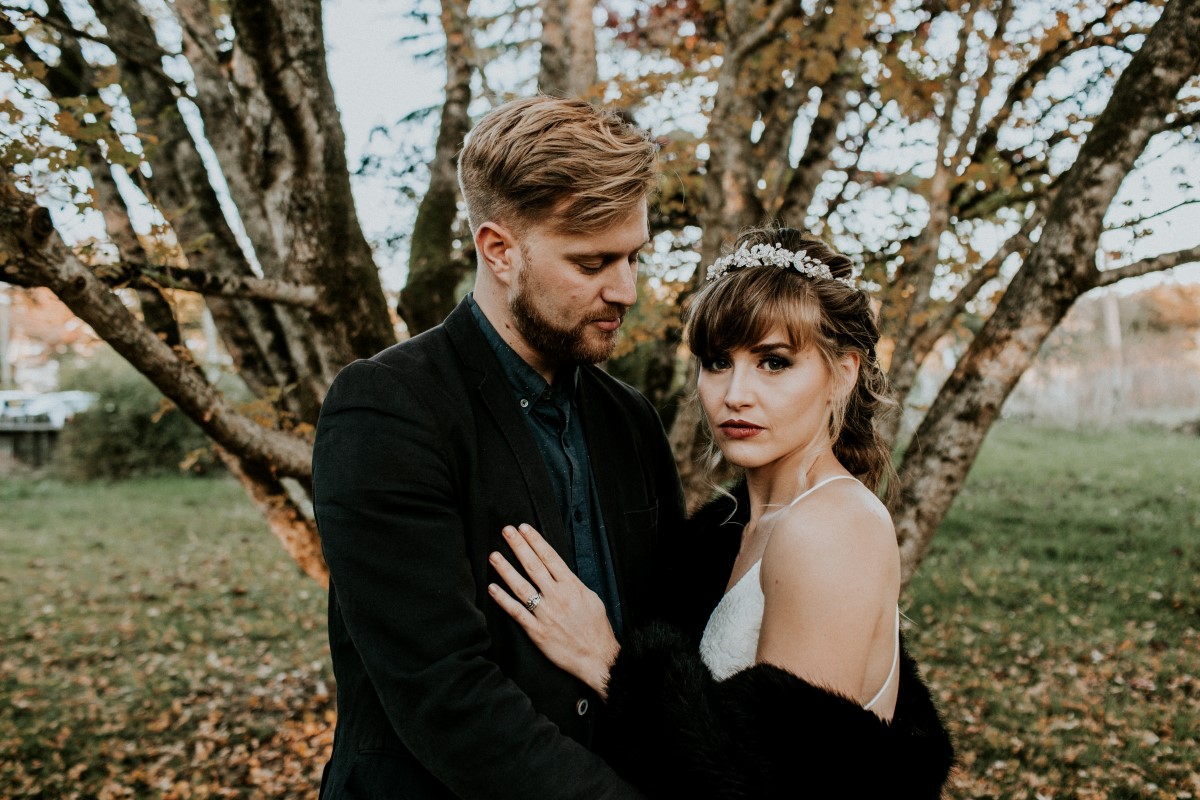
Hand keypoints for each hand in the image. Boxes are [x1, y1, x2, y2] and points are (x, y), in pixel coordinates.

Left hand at [488, 523, 618, 697]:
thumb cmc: (596, 629)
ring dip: (506, 569)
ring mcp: (545, 613)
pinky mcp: (536, 631)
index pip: (550, 557)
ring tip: (494, 555)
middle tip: (506, 531)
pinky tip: (493, 588)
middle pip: (533, 566)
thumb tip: (560, 572)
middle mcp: (557, 596)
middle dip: (518, 546)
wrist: (597, 657)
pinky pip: (516, 612)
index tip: (524, 528)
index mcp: (571, 586)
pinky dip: (503, 600)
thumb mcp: (591, 598)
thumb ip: (573, 584)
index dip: (535, 541)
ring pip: (521, 586)